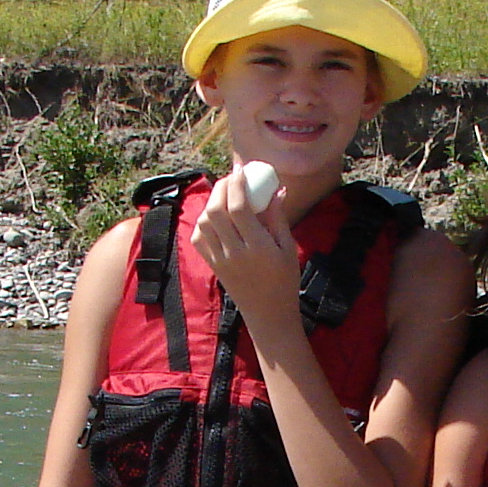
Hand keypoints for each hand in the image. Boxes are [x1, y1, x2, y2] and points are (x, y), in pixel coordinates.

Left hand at [191, 170, 302, 317]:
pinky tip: (216, 216)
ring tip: (225, 195)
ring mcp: (220, 260)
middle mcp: (234, 253)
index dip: (236, 185)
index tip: (241, 171)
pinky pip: (199, 238)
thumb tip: (276, 190)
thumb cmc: (284, 280)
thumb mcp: (288, 248)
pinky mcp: (212, 266)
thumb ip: (278, 218)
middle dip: (221, 188)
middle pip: (215, 212)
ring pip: (204, 223)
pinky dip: (204, 222)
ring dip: (212, 203)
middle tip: (232, 179)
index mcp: (257, 247)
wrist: (268, 315)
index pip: (238, 208)